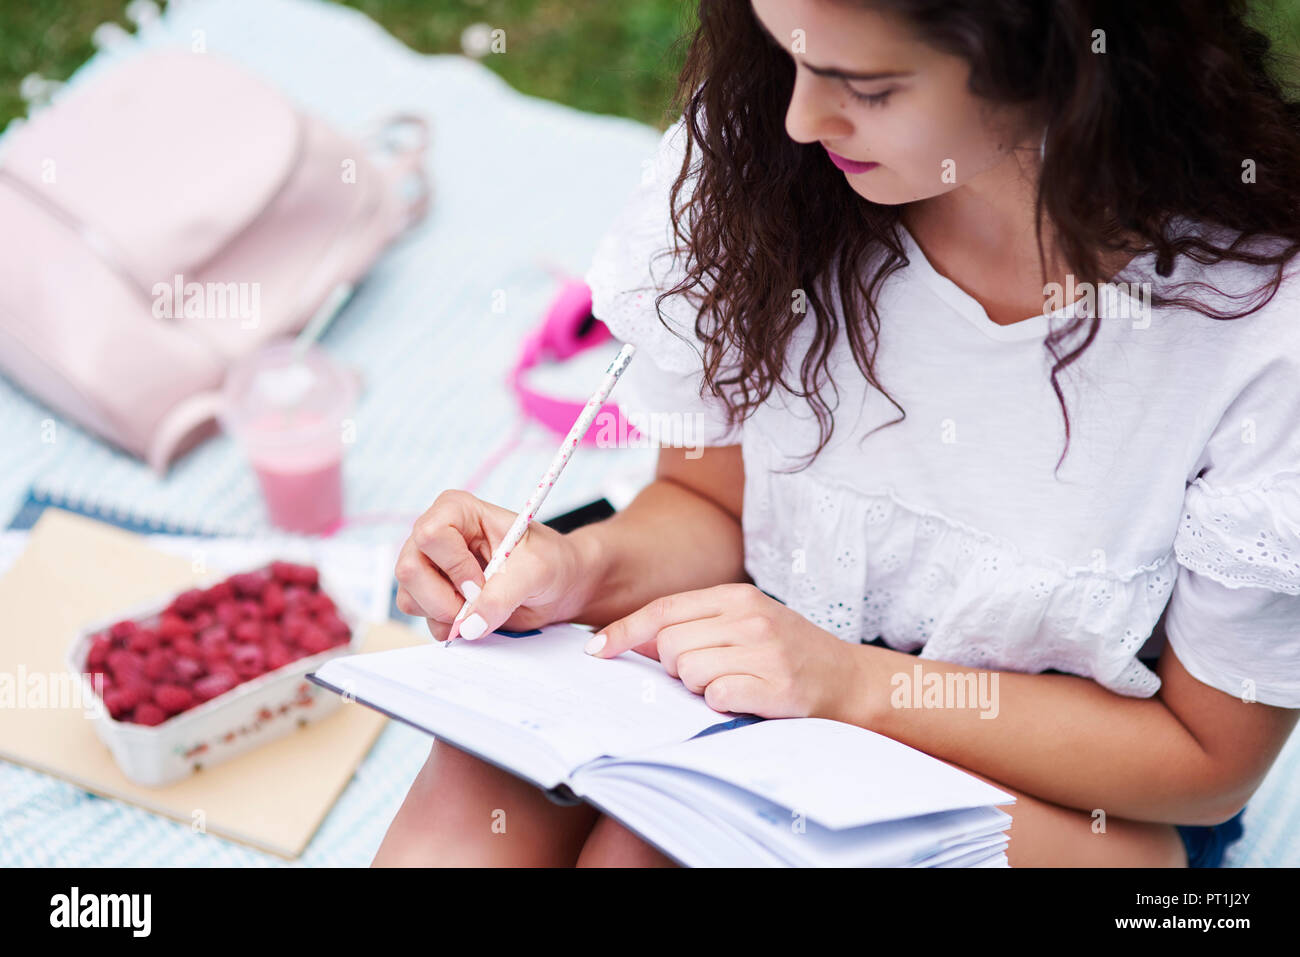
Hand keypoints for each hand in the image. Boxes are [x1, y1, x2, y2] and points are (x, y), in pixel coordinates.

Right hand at [394, 489, 593, 641]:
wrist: (556, 587)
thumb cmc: (549, 562)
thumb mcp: (536, 570)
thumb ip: (503, 595)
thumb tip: (469, 626)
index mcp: (457, 510)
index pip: (431, 535)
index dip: (454, 566)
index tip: (481, 584)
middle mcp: (435, 534)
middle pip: (410, 569)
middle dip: (444, 599)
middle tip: (479, 605)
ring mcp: (428, 566)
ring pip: (409, 598)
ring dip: (446, 614)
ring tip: (482, 608)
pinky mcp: (430, 594)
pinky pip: (420, 618)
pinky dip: (447, 626)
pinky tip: (474, 617)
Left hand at [584, 583, 858, 719]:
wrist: (848, 680)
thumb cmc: (787, 652)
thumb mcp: (745, 622)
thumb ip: (695, 624)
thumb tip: (630, 638)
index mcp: (736, 597)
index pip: (663, 610)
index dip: (624, 632)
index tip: (596, 650)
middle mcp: (749, 618)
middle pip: (668, 646)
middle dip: (674, 667)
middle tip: (707, 671)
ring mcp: (763, 652)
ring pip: (687, 672)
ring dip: (699, 686)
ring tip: (732, 682)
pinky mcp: (773, 687)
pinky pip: (716, 697)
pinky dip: (722, 703)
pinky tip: (745, 698)